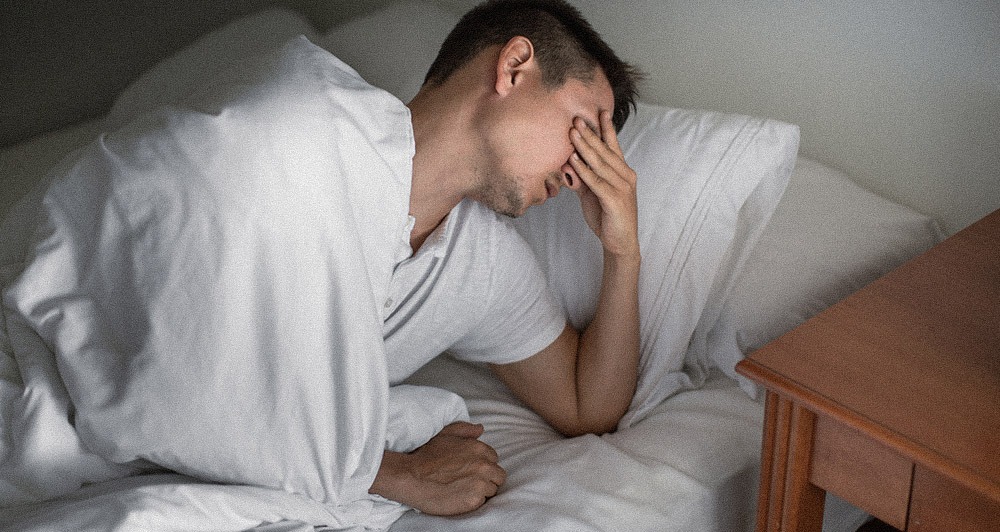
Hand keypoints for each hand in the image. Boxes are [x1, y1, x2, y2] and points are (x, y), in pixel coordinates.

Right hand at [369, 422, 506, 514]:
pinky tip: (459, 498)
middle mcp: (483, 465)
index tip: (470, 470)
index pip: (494, 460)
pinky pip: (482, 503)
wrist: (411, 476)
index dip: (483, 465)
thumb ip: (465, 430)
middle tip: (469, 482)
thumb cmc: (425, 455)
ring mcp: (480, 483)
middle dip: (487, 479)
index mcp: (478, 448)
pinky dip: (473, 502)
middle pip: (498, 476)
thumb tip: (480, 429)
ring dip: (481, 491)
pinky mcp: (474, 500)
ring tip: (462, 490)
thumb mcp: (445, 434)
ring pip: (491, 490)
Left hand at [564, 110, 638, 257]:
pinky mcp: (615, 200)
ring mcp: (622, 187)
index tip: (600, 111)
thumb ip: (582, 179)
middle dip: (590, 134)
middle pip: (605, 151)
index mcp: (622, 172)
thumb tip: (567, 164)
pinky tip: (573, 161)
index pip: (613, 146)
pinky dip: (584, 171)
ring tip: (572, 133)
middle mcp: (625, 176)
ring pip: (600, 163)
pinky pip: (596, 182)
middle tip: (576, 118)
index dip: (607, 129)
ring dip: (585, 147)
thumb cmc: (607, 217)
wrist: (620, 243)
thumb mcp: (592, 195)